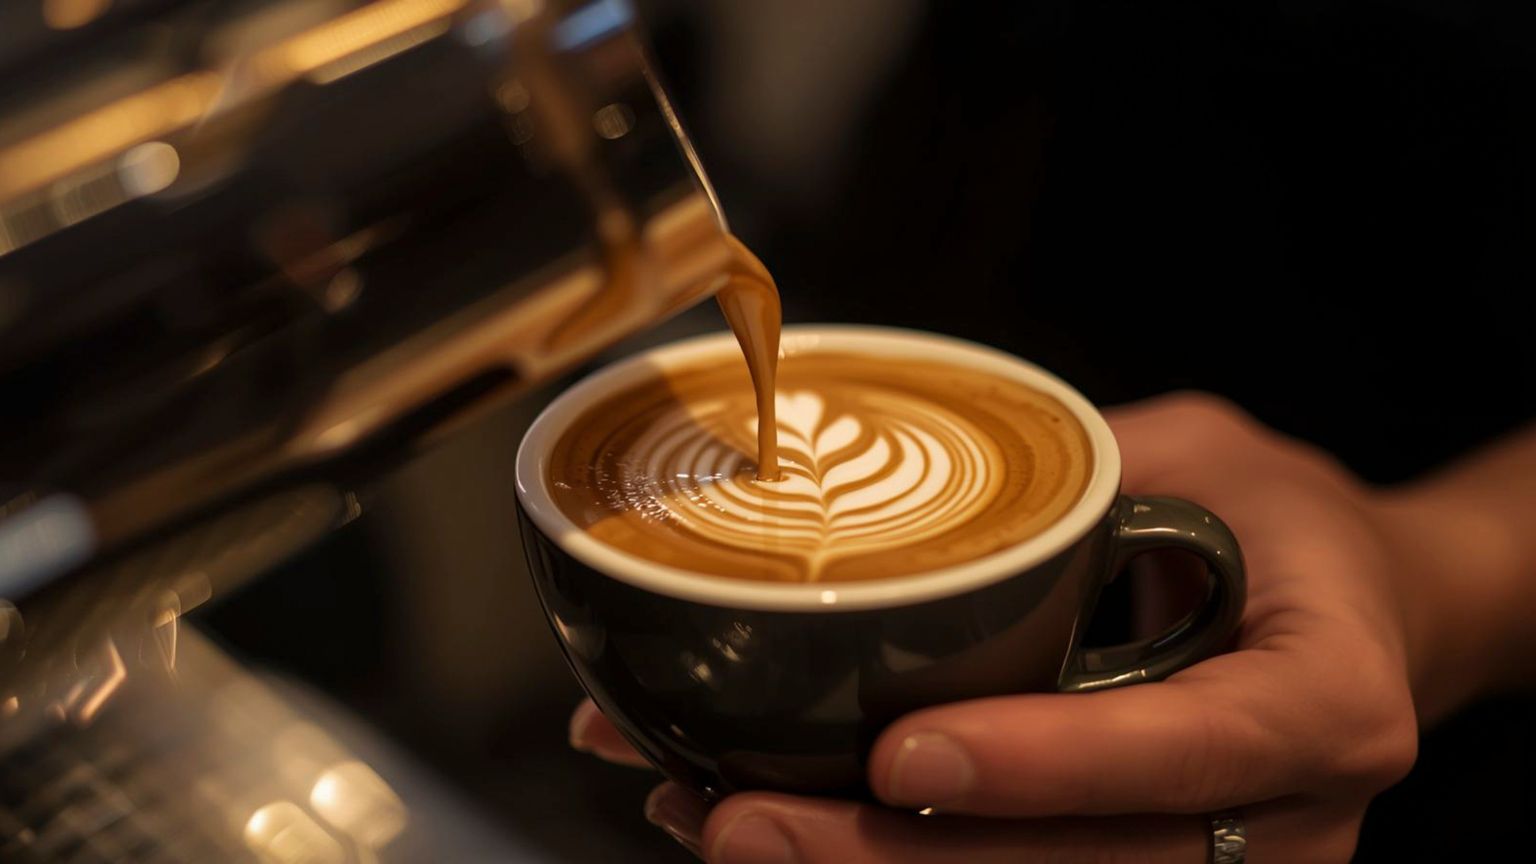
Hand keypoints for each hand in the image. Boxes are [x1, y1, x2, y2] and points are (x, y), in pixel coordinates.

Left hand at [573, 393, 1437, 862]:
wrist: (1359, 619)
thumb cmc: (1277, 526)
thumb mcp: (1199, 456)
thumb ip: (1070, 478)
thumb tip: (871, 465)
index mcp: (1324, 701)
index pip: (1187, 751)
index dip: (1045, 765)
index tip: (899, 752)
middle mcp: (1284, 822)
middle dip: (895, 855)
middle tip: (740, 815)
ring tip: (715, 821)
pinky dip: (893, 860)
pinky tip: (775, 826)